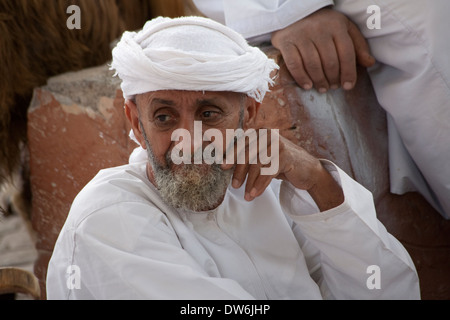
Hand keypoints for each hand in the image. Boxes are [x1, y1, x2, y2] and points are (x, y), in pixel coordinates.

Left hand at [221, 129, 343, 210]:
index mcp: (258, 132)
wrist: (305, 169)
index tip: (223, 167)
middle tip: (234, 186)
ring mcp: (277, 143)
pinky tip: (255, 194)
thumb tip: (224, 164)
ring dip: (250, 182)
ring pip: (257, 164)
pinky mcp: (285, 155)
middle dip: (239, 172)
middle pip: (247, 153)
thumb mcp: (261, 157)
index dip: (231, 155)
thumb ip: (246, 157)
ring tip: (246, 195)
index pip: (241, 143)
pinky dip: (260, 185)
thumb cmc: (279, 163)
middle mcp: (267, 134)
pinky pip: (268, 172)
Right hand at [271, 7, 374, 91]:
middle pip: (329, 62)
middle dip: (333, 78)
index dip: (349, 72)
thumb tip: (369, 63)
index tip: (348, 86)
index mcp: (336, 26)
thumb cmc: (323, 24)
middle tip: (333, 87)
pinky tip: (307, 85)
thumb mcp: (343, 29)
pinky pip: (295, 64)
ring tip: (322, 88)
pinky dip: (301, 78)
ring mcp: (301, 36)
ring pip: (313, 65)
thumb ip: (357, 45)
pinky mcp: (286, 42)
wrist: (293, 13)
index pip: (346, 53)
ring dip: (319, 81)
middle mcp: (319, 29)